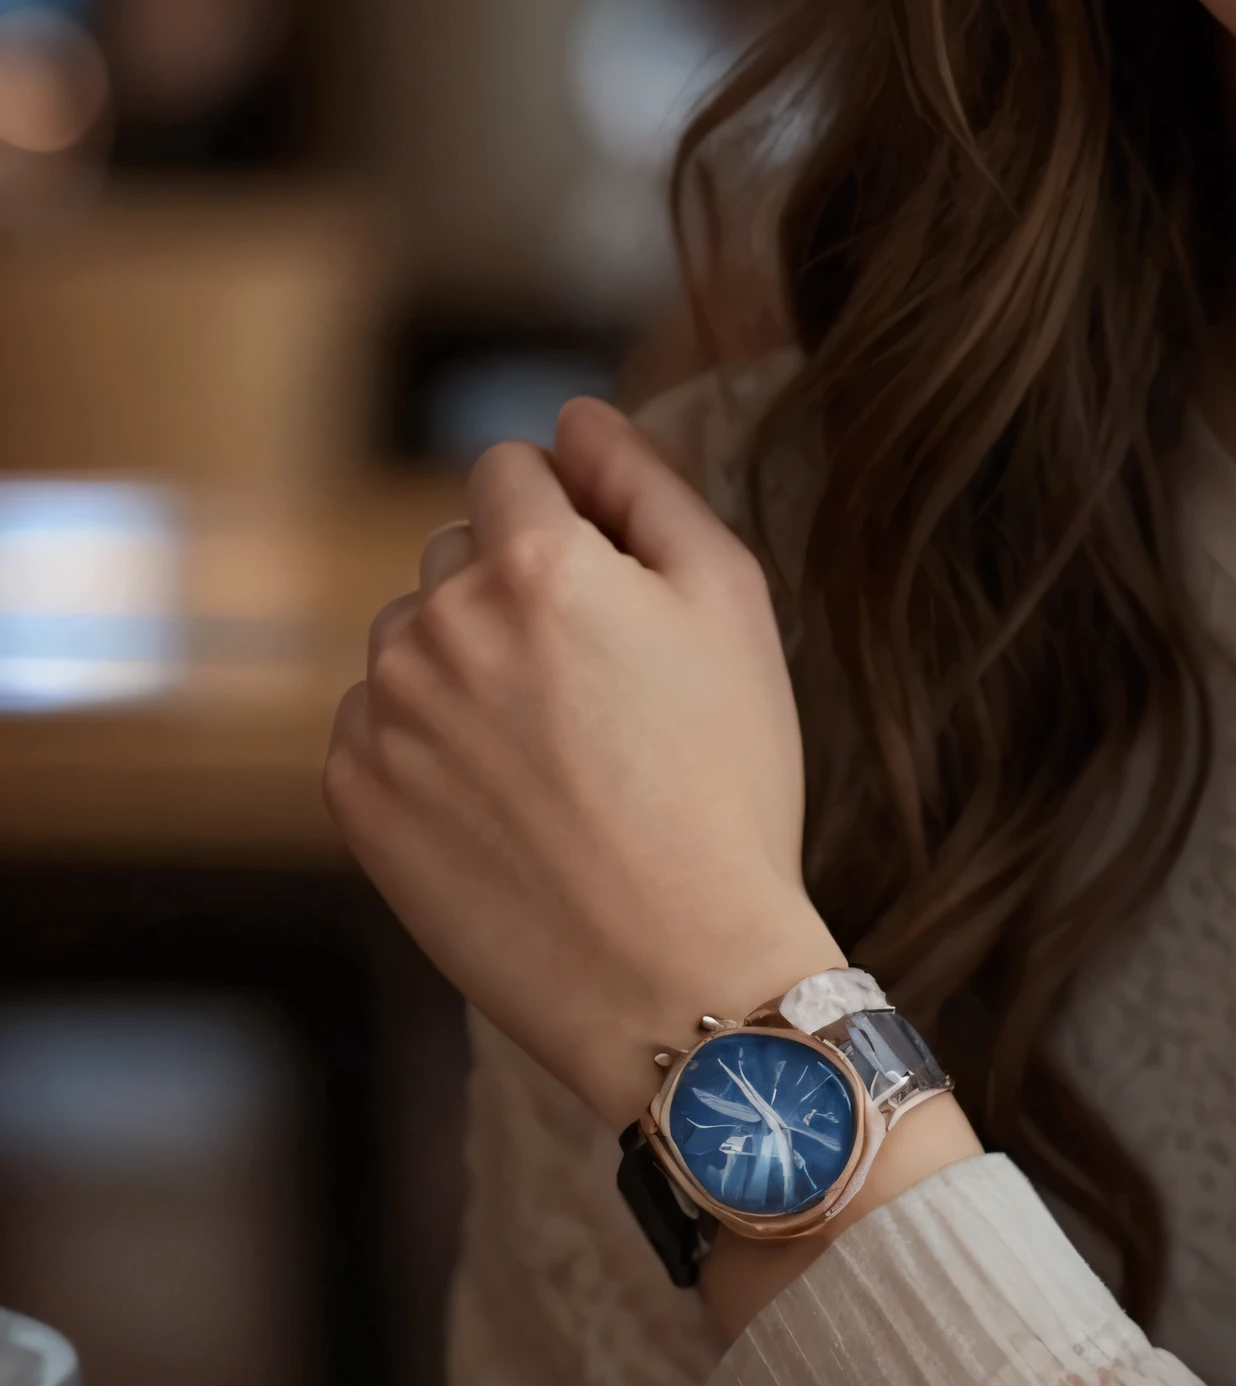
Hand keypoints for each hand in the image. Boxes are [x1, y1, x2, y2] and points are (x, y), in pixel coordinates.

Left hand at [324, 398, 846, 1127]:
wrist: (675, 968)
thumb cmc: (726, 787)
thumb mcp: (732, 607)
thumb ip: (648, 485)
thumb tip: (576, 417)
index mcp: (534, 561)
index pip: (511, 468)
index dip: (570, 519)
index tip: (613, 593)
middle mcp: (438, 623)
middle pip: (457, 553)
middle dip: (515, 592)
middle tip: (601, 694)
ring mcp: (385, 712)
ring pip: (412, 641)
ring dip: (466, 669)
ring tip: (555, 758)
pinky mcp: (354, 795)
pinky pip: (379, 727)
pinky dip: (429, 749)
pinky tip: (507, 805)